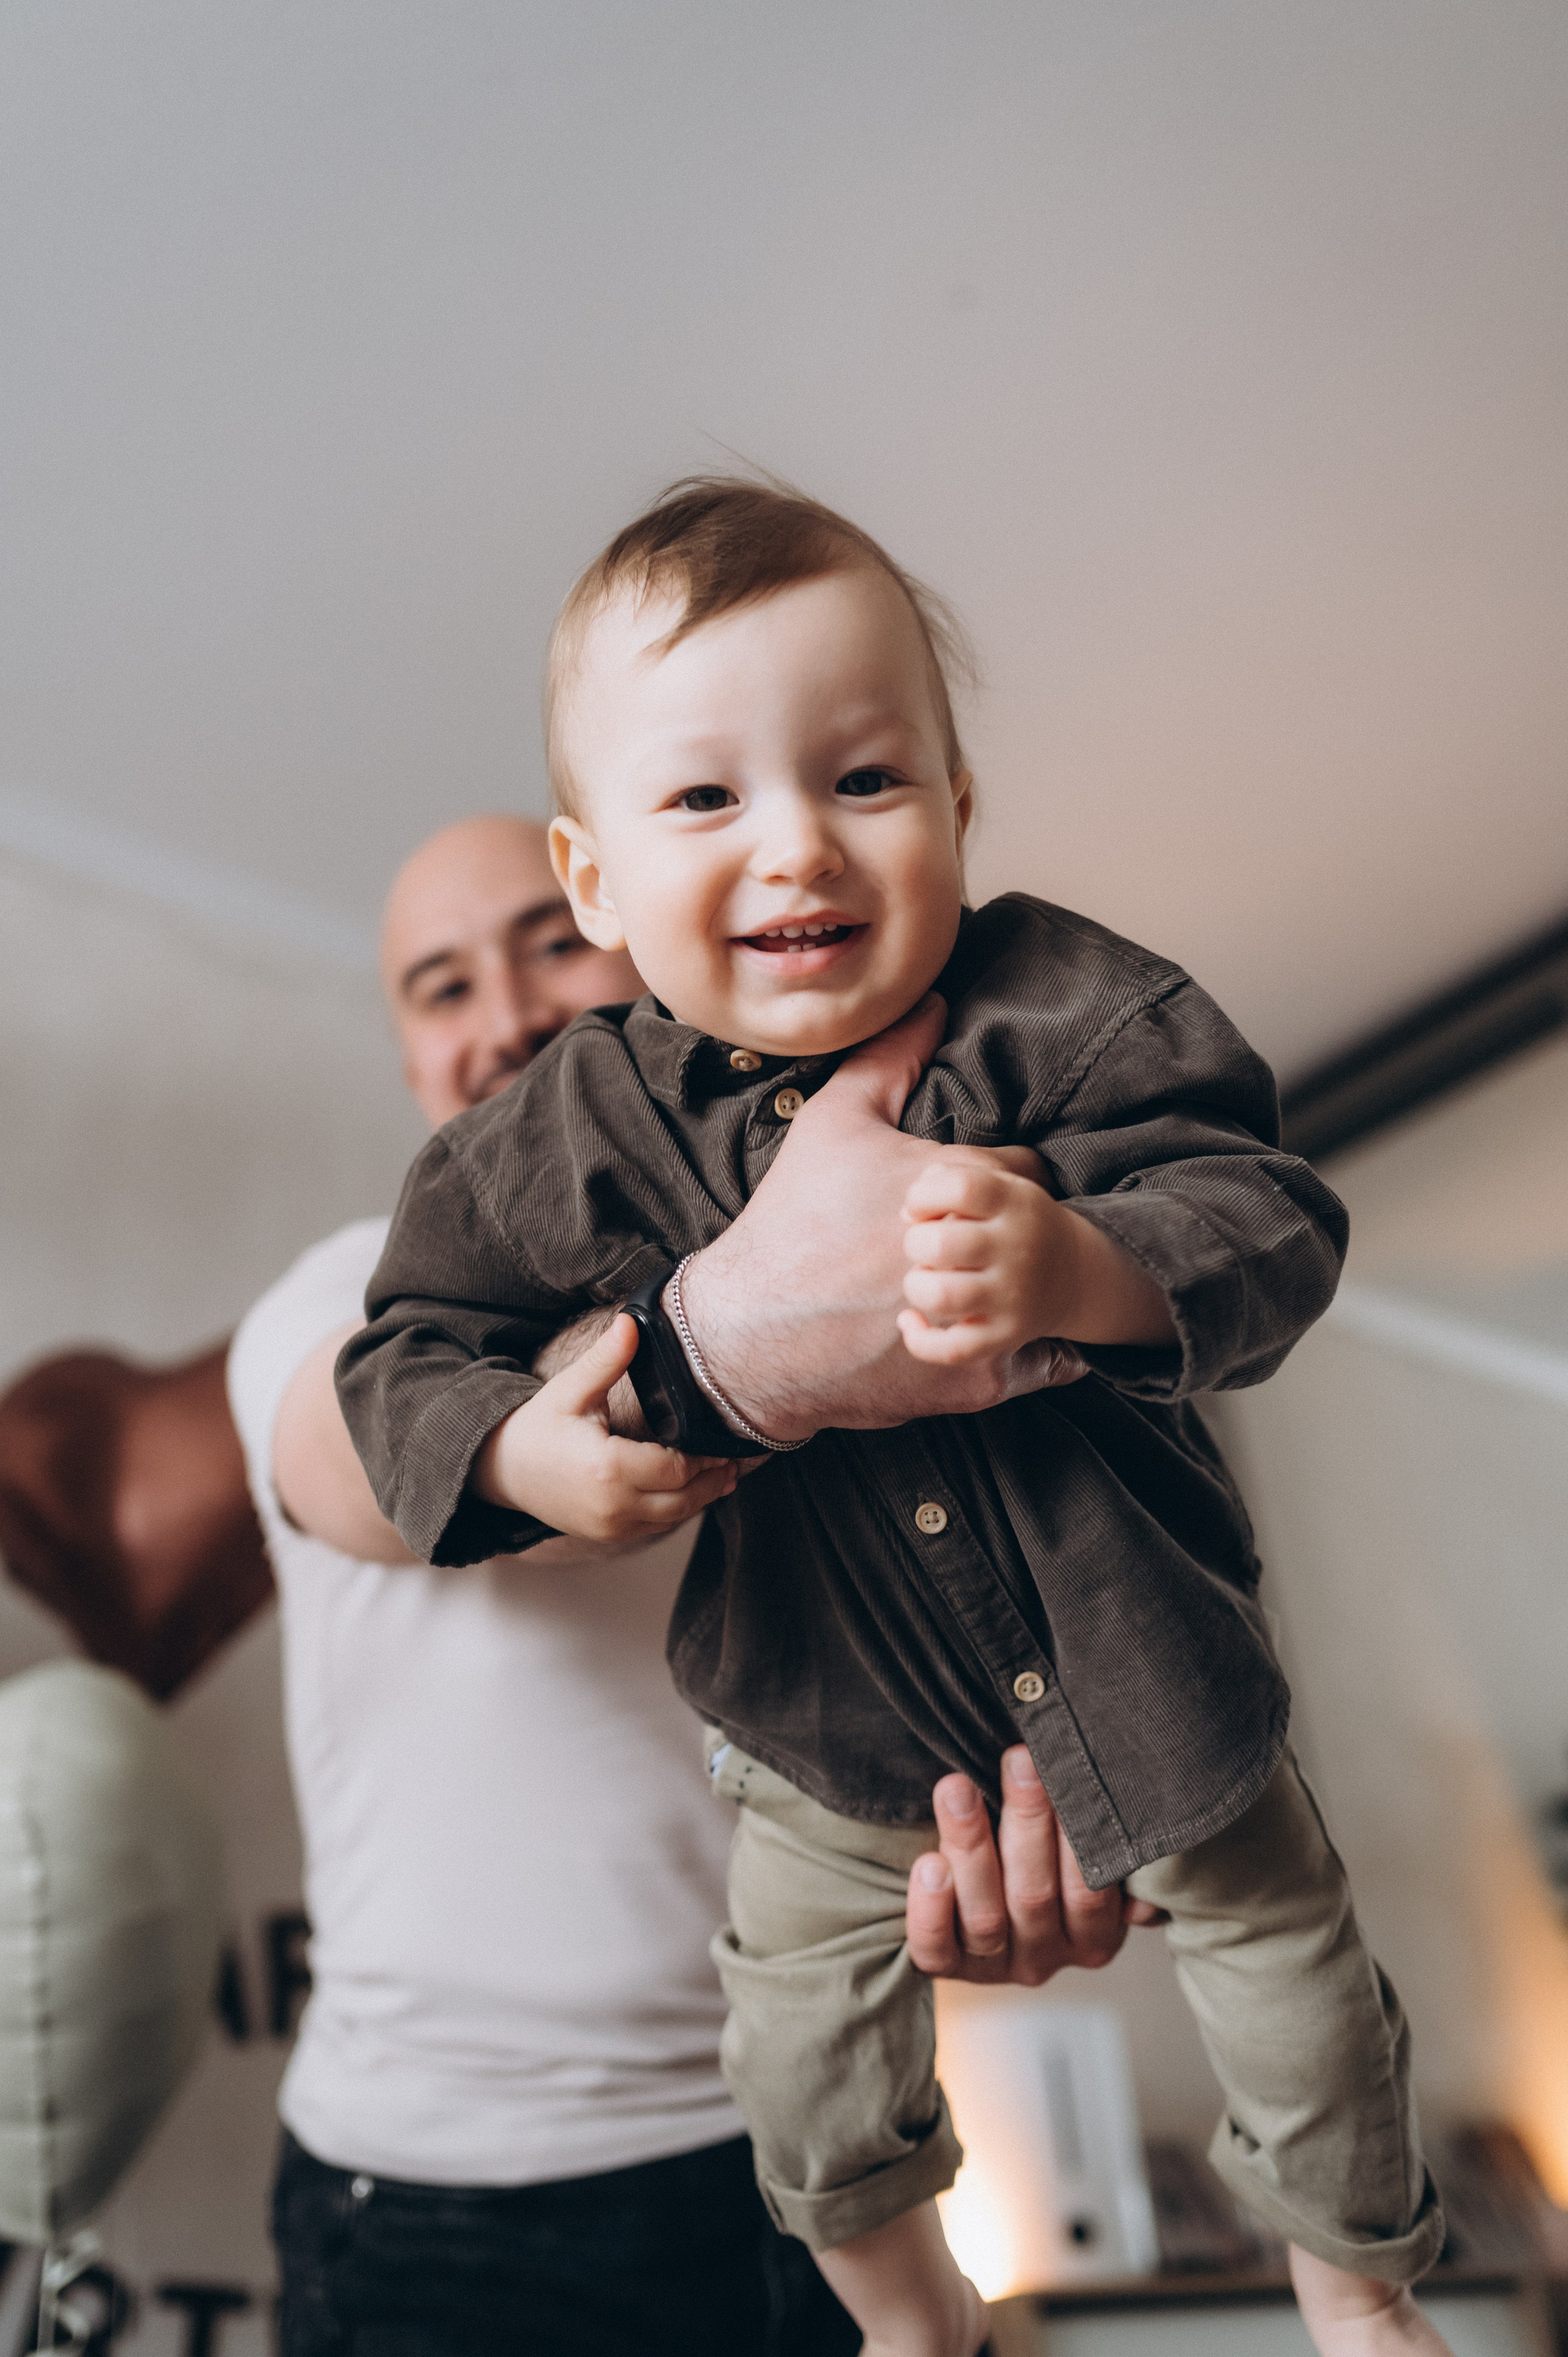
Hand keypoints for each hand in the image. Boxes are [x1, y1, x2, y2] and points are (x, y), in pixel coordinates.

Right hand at [474, 1315, 738, 1541]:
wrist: (501, 1471)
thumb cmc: (537, 1428)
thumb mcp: (570, 1390)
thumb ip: (606, 1359)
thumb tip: (631, 1320)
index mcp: (607, 1470)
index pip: (677, 1468)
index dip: (707, 1456)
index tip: (729, 1439)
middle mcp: (613, 1506)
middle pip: (685, 1497)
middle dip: (716, 1477)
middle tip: (744, 1456)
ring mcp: (611, 1526)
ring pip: (676, 1516)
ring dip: (705, 1495)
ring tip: (730, 1471)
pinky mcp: (609, 1534)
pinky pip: (658, 1525)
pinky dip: (681, 1507)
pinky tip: (698, 1488)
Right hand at [676, 996, 1087, 1442]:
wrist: (750, 1332)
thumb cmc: (791, 1220)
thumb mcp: (831, 1124)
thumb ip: (889, 1058)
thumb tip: (936, 1003)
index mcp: (955, 1183)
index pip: (1025, 1170)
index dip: (1002, 1179)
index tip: (977, 1192)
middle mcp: (978, 1252)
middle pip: (1039, 1231)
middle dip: (1017, 1231)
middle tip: (988, 1237)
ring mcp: (981, 1319)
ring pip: (1047, 1297)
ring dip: (1030, 1288)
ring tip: (1000, 1283)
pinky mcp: (976, 1378)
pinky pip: (1042, 1362)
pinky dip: (1033, 1349)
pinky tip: (1008, 1331)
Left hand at [900, 1156, 1074, 1362]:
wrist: (1074, 1274)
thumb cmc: (1014, 1223)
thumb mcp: (998, 1187)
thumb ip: (947, 1180)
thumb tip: (907, 1215)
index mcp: (1015, 1203)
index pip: (960, 1188)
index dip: (922, 1194)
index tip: (921, 1207)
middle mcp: (1018, 1249)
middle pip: (940, 1244)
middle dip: (915, 1242)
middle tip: (928, 1247)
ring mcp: (1013, 1297)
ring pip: (940, 1296)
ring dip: (917, 1285)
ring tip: (928, 1279)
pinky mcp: (1005, 1335)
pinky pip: (952, 1350)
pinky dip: (919, 1340)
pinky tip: (911, 1321)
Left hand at [906, 1746, 1165, 1984]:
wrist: (985, 1876)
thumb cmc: (1040, 1850)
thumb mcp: (1077, 1849)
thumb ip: (1102, 1842)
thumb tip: (1138, 1833)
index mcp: (1094, 1936)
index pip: (1092, 1891)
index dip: (1079, 1834)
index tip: (1064, 1770)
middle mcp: (1048, 1956)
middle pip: (1036, 1896)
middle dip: (1026, 1821)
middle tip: (1018, 1761)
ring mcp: (996, 1965)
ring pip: (985, 1917)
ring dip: (971, 1846)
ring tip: (957, 1789)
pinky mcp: (947, 1965)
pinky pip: (935, 1948)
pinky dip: (931, 1908)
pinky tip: (930, 1864)